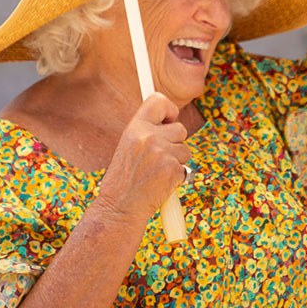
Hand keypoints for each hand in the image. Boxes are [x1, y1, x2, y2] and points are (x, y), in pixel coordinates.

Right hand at [94, 93, 191, 222]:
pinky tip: (161, 183)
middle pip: (180, 128)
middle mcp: (149, 137)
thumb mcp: (127, 146)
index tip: (168, 119)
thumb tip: (169, 119)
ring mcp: (163, 154)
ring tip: (157, 172)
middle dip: (175, 142)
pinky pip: (186, 167)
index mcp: (135, 128)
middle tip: (159, 157)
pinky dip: (178, 176)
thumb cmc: (123, 178)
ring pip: (185, 149)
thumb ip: (146, 131)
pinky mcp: (174, 170)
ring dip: (177, 161)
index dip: (169, 109)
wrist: (120, 207)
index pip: (159, 101)